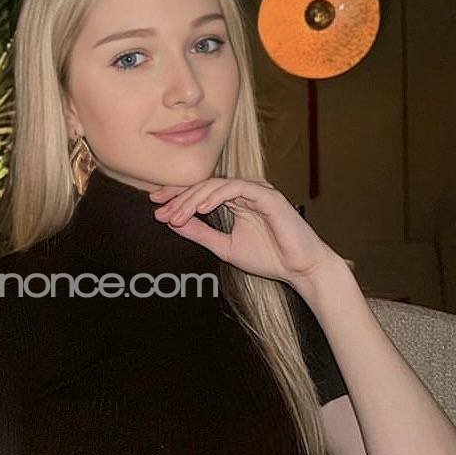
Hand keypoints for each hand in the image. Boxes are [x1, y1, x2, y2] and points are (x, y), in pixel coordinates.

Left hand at [150, 177, 339, 290]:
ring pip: (216, 185)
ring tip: (177, 215)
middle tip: (160, 211)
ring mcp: (256, 191)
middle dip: (179, 198)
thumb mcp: (224, 247)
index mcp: (234, 201)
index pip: (200, 193)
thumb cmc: (268, 258)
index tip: (156, 207)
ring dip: (193, 199)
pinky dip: (217, 195)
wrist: (299, 269)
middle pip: (204, 186)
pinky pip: (237, 188)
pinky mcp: (267, 195)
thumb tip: (173, 223)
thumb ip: (200, 233)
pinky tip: (201, 207)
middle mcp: (243, 192)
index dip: (177, 197)